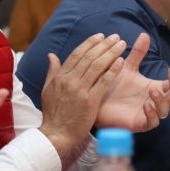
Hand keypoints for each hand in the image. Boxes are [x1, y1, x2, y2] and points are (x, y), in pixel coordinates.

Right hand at [39, 33, 125, 157]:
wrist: (56, 134)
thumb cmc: (53, 113)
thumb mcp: (48, 89)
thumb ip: (52, 71)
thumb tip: (51, 55)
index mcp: (60, 76)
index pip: (77, 54)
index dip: (90, 43)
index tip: (100, 36)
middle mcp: (70, 80)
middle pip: (89, 57)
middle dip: (104, 44)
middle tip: (115, 37)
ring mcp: (80, 90)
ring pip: (97, 66)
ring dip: (111, 53)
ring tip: (121, 44)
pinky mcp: (90, 101)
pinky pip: (103, 81)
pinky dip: (113, 70)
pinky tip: (121, 61)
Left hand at [97, 33, 169, 131]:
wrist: (95, 100)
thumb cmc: (113, 85)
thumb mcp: (126, 67)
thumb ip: (137, 53)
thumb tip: (144, 34)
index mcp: (154, 87)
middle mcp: (154, 101)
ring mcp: (147, 113)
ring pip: (164, 111)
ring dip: (161, 101)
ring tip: (152, 90)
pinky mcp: (138, 123)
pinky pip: (151, 122)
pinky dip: (151, 115)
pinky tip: (146, 106)